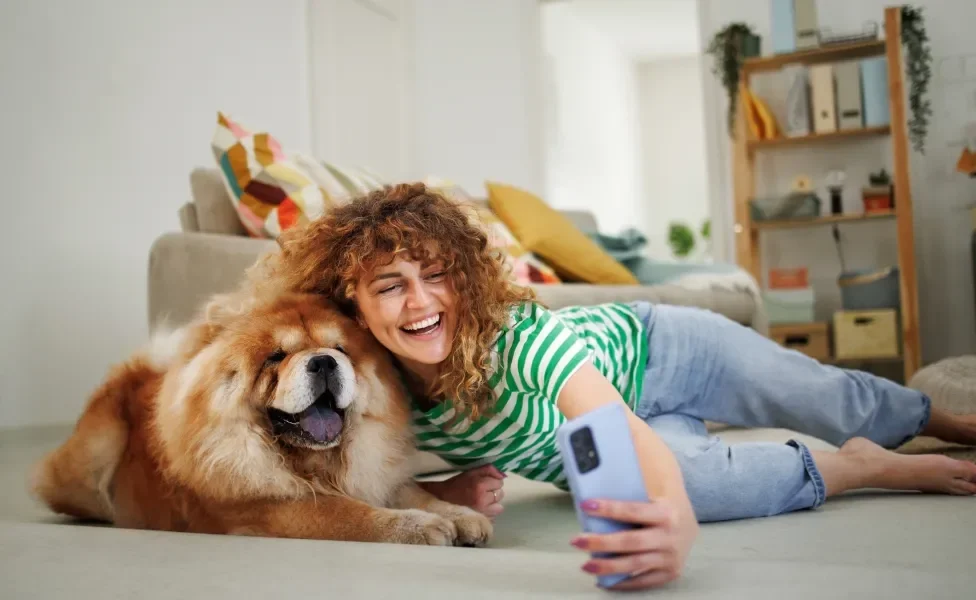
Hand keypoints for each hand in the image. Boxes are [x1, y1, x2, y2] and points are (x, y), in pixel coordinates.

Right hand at [423, 465, 505, 517]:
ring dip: (492, 504)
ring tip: (481, 502)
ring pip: (499, 507)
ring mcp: (482, 512)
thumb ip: (488, 470)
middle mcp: (483, 499)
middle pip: (500, 494)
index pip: (499, 482)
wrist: (440, 501)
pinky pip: (493, 517)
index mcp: (479, 485)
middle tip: (482, 492)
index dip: (492, 481)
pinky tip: (479, 510)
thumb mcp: (470, 472)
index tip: (484, 483)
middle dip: (493, 492)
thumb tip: (503, 474)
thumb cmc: (456, 485)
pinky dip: (488, 514)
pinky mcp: (480, 522)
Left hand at [570, 498, 697, 590]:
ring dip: (607, 566)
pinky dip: (622, 582)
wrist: (689, 524)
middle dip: (601, 542)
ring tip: (586, 565)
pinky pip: (643, 581)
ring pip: (635, 564)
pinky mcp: (671, 573)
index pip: (632, 510)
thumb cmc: (661, 506)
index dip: (609, 508)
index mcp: (666, 512)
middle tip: (576, 541)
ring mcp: (672, 557)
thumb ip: (628, 494)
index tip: (586, 505)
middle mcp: (671, 536)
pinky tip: (603, 580)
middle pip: (631, 541)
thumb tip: (593, 492)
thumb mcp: (652, 495)